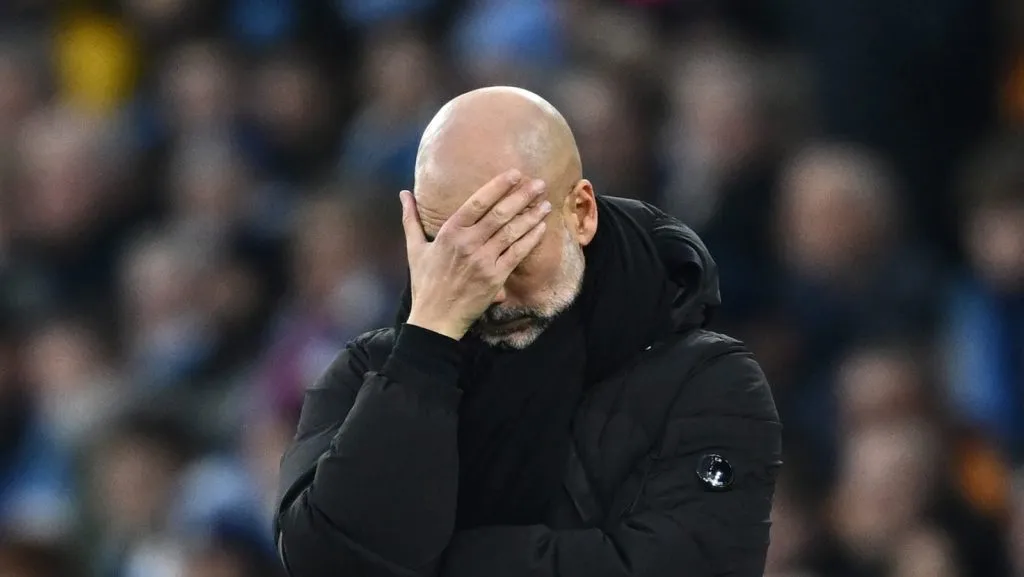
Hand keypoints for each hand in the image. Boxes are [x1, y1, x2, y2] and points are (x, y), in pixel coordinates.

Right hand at [400, 169, 550, 339]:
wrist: (436, 319)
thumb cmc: (425, 283)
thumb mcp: (414, 248)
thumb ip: (411, 218)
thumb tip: (403, 194)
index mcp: (449, 232)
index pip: (477, 202)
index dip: (498, 186)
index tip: (514, 173)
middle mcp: (468, 243)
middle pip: (500, 214)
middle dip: (522, 197)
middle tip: (539, 183)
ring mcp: (483, 261)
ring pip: (512, 232)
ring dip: (531, 216)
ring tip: (545, 203)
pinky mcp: (495, 278)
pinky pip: (517, 254)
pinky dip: (531, 239)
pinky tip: (541, 228)